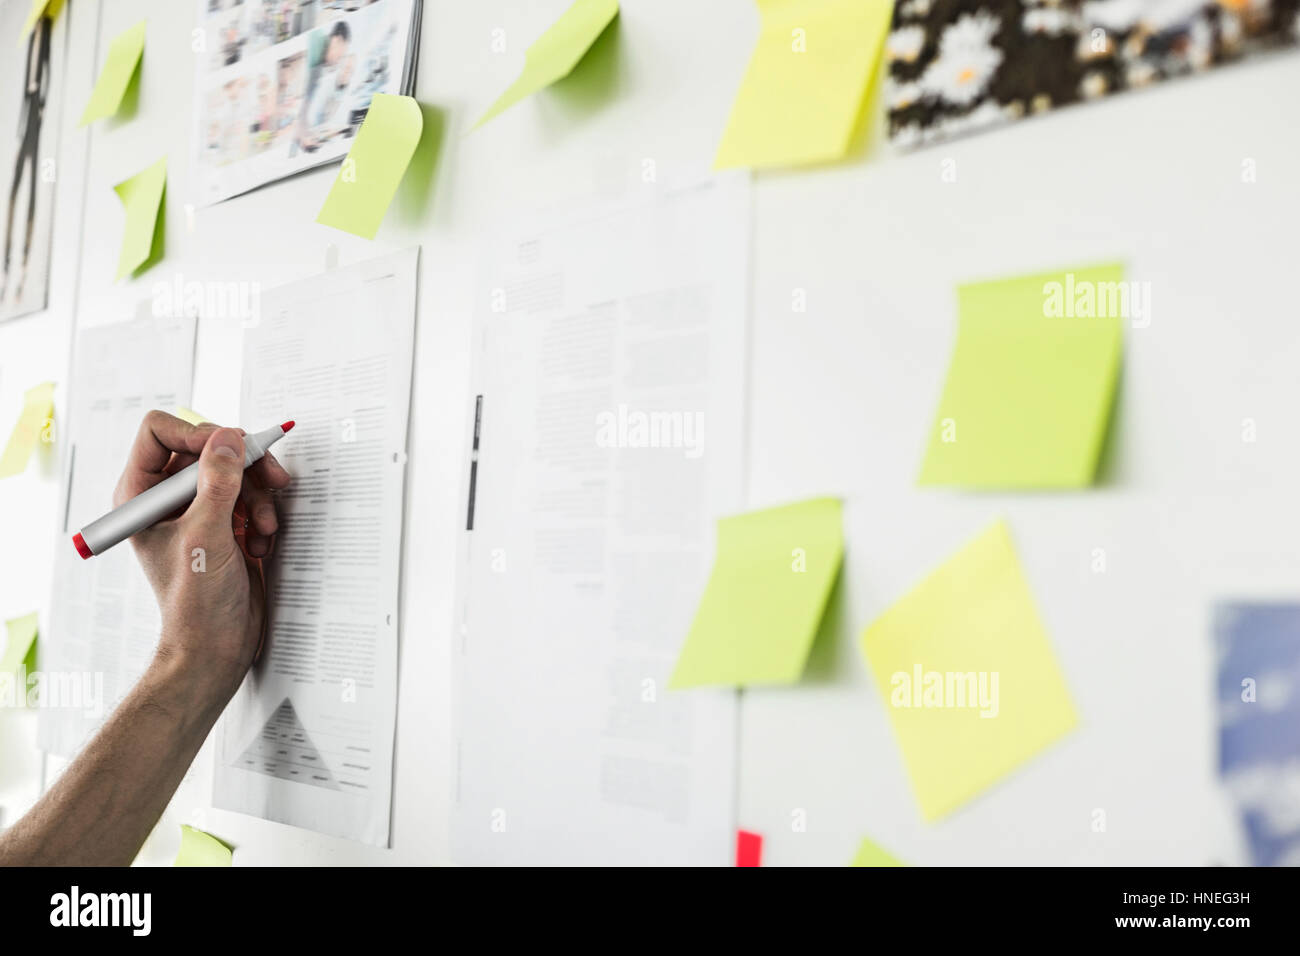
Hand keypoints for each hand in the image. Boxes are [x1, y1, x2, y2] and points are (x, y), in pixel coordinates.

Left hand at [115, 411, 291, 704]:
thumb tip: (228, 438)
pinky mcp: (225, 524)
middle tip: (269, 476)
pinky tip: (259, 543)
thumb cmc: (194, 603)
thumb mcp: (206, 536)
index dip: (196, 432)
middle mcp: (166, 498)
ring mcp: (197, 510)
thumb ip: (217, 483)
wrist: (216, 645)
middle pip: (207, 448)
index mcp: (141, 495)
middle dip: (242, 466)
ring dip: (257, 497)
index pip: (160, 432)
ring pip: (235, 471)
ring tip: (262, 528)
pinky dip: (262, 515)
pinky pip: (250, 496)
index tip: (229, 447)